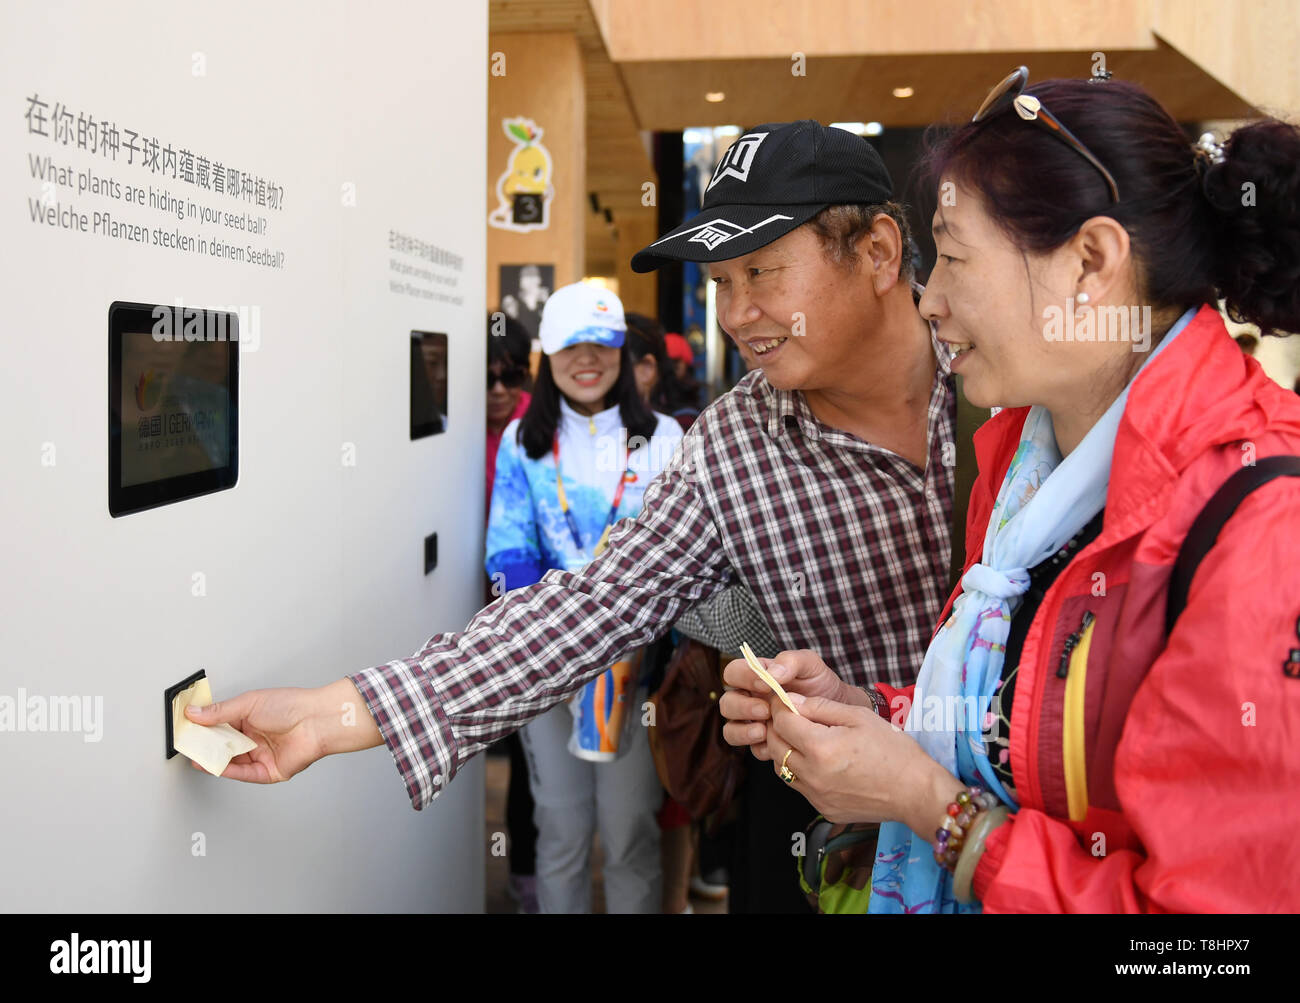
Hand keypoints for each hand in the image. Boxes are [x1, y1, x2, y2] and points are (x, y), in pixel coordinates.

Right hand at [183, 679, 380, 782]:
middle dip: (205, 746)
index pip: (220, 726)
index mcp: (250, 718)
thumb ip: (220, 711)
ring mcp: (261, 755)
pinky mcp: (269, 771)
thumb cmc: (292, 705)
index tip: (185, 729)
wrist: (317, 719)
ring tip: (195, 755)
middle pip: (223, 746)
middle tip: (186, 744)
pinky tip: (213, 767)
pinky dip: (227, 771)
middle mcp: (255, 738)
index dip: (203, 729)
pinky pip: (244, 774)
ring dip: (213, 760)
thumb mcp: (249, 703)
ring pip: (231, 762)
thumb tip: (194, 713)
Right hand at [719, 649, 867, 755]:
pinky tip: (777, 744)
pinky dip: (760, 747)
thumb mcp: (810, 665)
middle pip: (727, 703)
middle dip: (742, 708)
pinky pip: (751, 749)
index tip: (765, 684)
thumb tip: (771, 674)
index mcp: (755, 677)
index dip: (743, 677)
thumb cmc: (820, 684)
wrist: (838, 711)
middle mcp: (749, 699)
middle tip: (765, 710)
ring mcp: (753, 723)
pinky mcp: (764, 744)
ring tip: (764, 731)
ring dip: (743, 731)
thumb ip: (790, 661)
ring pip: (730, 729)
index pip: (733, 672)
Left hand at [765, 696, 960, 834]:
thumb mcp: (858, 717)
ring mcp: (816, 796)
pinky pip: (799, 786)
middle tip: (789, 716)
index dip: (780, 706)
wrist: (916, 792)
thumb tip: (792, 700)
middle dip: (776, 727)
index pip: (781, 722)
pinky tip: (817, 761)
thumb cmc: (893, 750)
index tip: (784, 699)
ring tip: (802, 738)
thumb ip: (821, 707)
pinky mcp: (823, 809)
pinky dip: (800, 771)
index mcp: (820, 748)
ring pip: (781, 768)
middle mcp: (812, 775)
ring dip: (784, 750)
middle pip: (774, 746)